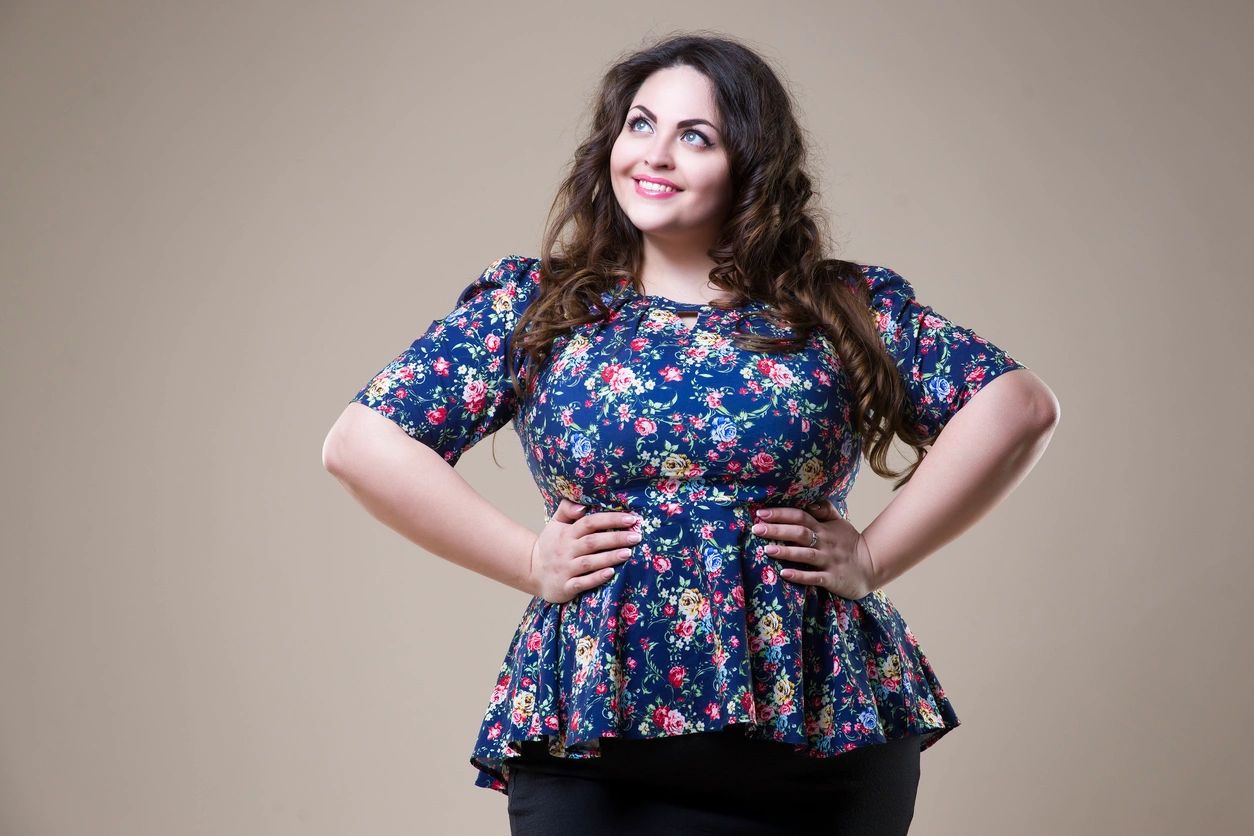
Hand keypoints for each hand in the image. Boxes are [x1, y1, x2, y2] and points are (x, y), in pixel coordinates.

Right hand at [527, 498, 640, 603]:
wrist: (532, 571)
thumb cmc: (550, 545)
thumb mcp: (555, 524)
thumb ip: (566, 509)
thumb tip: (582, 505)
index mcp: (567, 533)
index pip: (590, 522)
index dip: (610, 520)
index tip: (631, 519)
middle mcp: (566, 550)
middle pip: (593, 542)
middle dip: (616, 538)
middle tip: (636, 536)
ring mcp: (566, 569)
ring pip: (589, 562)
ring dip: (609, 557)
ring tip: (629, 553)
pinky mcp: (566, 586)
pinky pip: (582, 582)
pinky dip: (596, 578)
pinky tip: (610, 573)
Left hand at [752, 499, 878, 599]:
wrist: (872, 566)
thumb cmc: (849, 544)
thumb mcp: (839, 523)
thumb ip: (824, 510)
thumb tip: (808, 499)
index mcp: (824, 528)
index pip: (800, 516)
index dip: (781, 514)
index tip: (761, 513)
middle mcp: (825, 543)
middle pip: (800, 533)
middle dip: (777, 530)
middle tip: (757, 528)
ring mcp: (829, 561)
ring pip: (805, 554)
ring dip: (786, 552)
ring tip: (767, 550)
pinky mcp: (832, 579)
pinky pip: (814, 577)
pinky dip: (800, 575)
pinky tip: (784, 574)